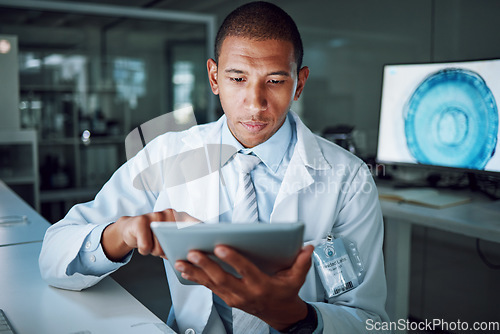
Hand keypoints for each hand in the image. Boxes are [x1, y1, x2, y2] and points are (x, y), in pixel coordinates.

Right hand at [102, 209, 198, 260]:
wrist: (130, 229)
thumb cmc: (155, 237)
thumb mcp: (171, 239)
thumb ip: (184, 243)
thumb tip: (197, 257)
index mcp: (182, 217)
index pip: (196, 225)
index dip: (203, 234)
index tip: (209, 244)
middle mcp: (171, 213)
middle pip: (177, 241)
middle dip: (170, 251)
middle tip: (165, 250)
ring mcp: (155, 215)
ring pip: (161, 246)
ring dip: (156, 251)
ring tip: (153, 244)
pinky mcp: (140, 221)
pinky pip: (146, 246)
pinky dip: (145, 250)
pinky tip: (144, 245)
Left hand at [174, 244, 314, 330]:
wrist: (279, 314)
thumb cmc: (285, 293)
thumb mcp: (297, 279)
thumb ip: (302, 262)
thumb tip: (308, 247)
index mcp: (261, 285)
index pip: (245, 271)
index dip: (233, 259)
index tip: (221, 246)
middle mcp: (244, 293)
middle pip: (222, 278)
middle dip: (206, 265)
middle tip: (193, 252)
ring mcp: (233, 297)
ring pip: (211, 284)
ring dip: (195, 272)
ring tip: (181, 261)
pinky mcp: (226, 297)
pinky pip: (208, 287)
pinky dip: (195, 277)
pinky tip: (184, 268)